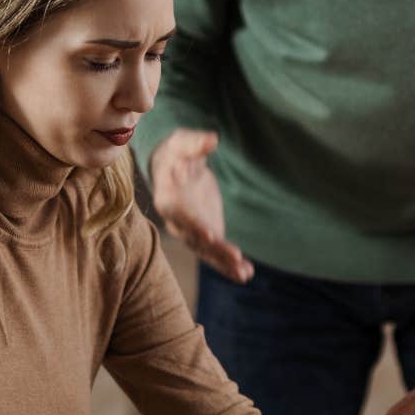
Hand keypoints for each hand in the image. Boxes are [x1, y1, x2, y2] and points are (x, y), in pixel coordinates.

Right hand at [151, 128, 252, 282]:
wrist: (174, 166)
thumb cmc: (177, 151)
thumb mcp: (182, 141)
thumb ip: (195, 142)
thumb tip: (211, 140)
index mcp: (168, 198)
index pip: (182, 215)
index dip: (195, 225)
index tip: (210, 236)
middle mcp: (177, 221)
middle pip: (196, 239)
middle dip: (216, 250)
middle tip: (236, 258)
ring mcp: (191, 231)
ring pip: (207, 252)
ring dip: (225, 264)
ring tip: (245, 274)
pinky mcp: (205, 234)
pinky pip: (216, 253)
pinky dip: (229, 265)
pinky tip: (247, 274)